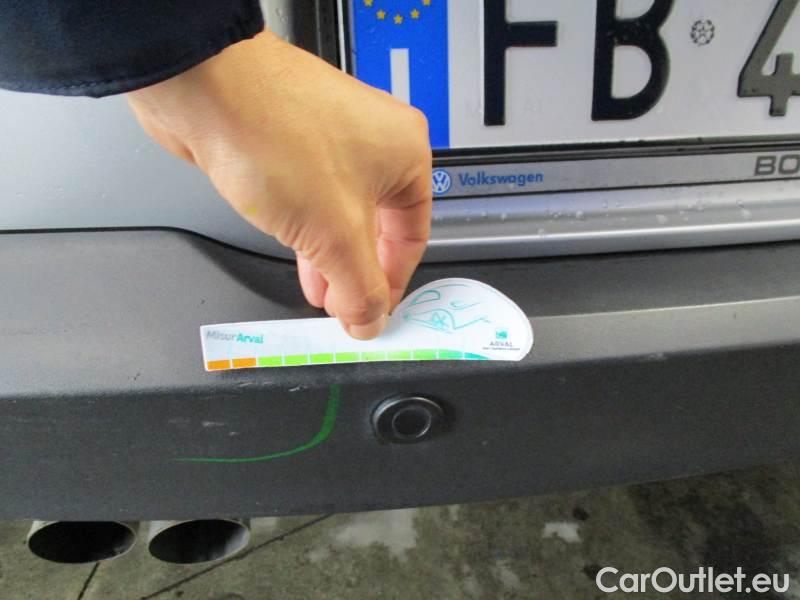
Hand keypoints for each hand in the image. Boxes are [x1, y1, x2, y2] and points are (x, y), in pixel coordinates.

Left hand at [126, 30, 431, 338]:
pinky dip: (307, 229)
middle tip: (344, 308)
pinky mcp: (293, 138)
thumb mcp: (333, 235)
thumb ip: (359, 287)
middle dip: (356, 272)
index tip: (373, 313)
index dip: (392, 282)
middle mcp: (375, 140)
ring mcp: (332, 136)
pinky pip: (310, 196)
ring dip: (330, 256)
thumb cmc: (275, 134)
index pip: (412, 235)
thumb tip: (370, 320)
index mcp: (406, 153)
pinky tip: (295, 252)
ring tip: (319, 291)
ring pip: (341, 212)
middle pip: (377, 225)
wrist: (204, 87)